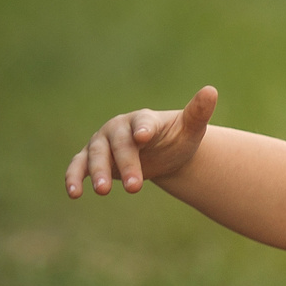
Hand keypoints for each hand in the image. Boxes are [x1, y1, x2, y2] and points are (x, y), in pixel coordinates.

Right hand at [68, 87, 217, 197]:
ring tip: (104, 191)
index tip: (144, 137)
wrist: (163, 152)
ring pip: (96, 155)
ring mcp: (103, 143)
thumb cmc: (177, 138)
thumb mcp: (191, 129)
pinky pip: (78, 166)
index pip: (142, 122)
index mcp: (144, 119)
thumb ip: (198, 113)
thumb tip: (211, 91)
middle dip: (126, 164)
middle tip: (136, 187)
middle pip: (120, 144)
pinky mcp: (92, 159)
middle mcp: (119, 128)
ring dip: (98, 172)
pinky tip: (73, 194)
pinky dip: (73, 177)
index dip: (143, 129)